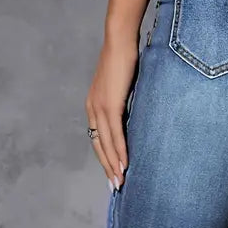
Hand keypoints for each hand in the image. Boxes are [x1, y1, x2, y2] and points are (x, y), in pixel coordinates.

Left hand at [85, 34, 138, 188]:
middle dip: (107, 168)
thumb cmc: (125, 60)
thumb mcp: (123, 87)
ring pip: (106, 144)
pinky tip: (125, 163)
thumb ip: (124, 103)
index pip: (98, 139)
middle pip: (99, 146)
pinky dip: (120, 150)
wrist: (120, 41)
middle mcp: (93, 109)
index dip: (104, 158)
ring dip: (114, 164)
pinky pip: (115, 133)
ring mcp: (100, 107)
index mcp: (93, 106)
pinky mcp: (110, 104)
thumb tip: (134, 117)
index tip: (112, 174)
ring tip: (121, 181)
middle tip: (116, 186)